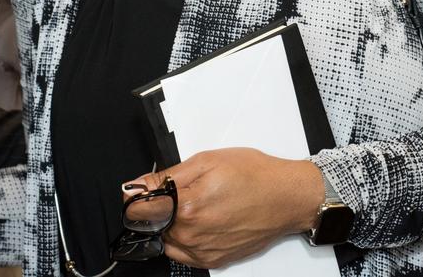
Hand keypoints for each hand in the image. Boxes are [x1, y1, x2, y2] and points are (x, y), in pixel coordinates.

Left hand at [126, 149, 323, 269]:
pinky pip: (184, 254)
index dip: (135, 196)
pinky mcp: (214, 260)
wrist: (286, 198)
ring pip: (167, 239)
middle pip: (152, 224)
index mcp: (187, 206)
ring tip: (194, 205)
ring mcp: (203, 251)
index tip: (139, 190)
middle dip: (157, 208)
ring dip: (170, 224)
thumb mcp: (205, 161)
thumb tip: (136, 186)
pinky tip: (199, 222)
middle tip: (180, 191)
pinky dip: (184, 240)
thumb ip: (166, 176)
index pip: (138, 210)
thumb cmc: (253, 175)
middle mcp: (192, 234)